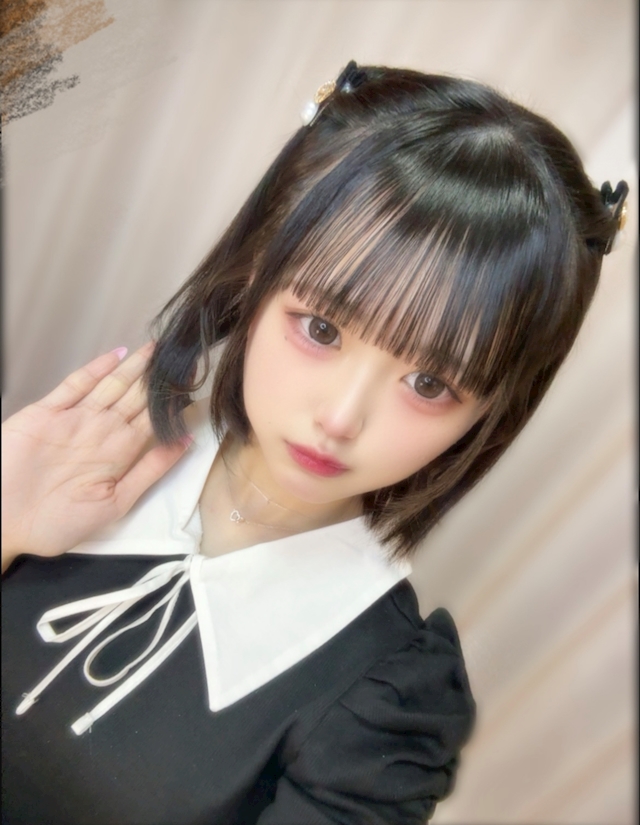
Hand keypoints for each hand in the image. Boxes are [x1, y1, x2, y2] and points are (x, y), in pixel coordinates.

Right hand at [1, 344, 191, 570]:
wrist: (2, 522)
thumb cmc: (56, 522)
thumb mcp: (116, 502)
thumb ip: (150, 470)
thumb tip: (186, 441)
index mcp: (119, 454)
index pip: (154, 420)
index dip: (173, 401)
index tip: (194, 382)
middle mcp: (101, 432)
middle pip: (137, 397)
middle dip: (159, 377)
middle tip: (183, 354)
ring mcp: (74, 419)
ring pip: (112, 385)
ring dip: (135, 367)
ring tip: (159, 348)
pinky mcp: (46, 412)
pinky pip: (75, 385)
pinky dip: (96, 369)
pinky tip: (118, 355)